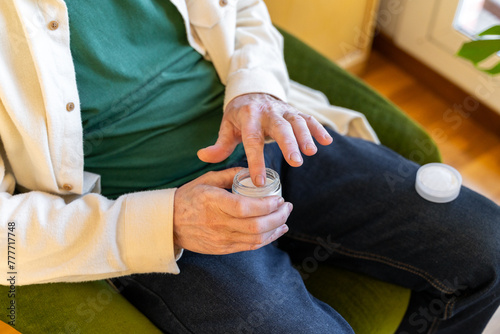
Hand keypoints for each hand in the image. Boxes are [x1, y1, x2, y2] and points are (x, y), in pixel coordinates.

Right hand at [173, 168, 290, 254]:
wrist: (168, 224)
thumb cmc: (188, 198)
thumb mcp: (206, 180)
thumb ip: (230, 174)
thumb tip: (252, 172)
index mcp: (213, 202)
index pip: (245, 208)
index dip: (266, 205)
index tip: (279, 197)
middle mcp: (218, 223)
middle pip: (255, 226)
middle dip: (277, 217)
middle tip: (287, 206)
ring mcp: (221, 239)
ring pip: (256, 239)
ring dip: (275, 228)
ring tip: (285, 217)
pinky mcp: (223, 249)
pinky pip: (250, 246)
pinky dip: (267, 239)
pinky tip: (276, 230)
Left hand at [197, 93, 332, 186]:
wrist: (253, 90)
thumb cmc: (239, 115)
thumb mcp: (227, 126)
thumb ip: (219, 144)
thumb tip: (202, 157)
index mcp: (248, 117)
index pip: (252, 140)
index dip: (255, 160)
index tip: (259, 181)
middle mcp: (268, 112)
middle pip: (280, 128)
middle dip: (288, 144)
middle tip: (296, 163)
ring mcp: (284, 110)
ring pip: (297, 122)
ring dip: (306, 136)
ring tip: (311, 152)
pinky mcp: (295, 111)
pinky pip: (309, 119)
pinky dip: (319, 129)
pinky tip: (328, 142)